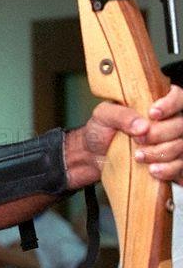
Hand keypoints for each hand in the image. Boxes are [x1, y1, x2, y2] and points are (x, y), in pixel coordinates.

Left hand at [67, 85, 182, 186]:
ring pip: (180, 147)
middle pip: (180, 125)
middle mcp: (169, 122)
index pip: (178, 97)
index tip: (152, 114)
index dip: (171, 104)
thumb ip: (121, 115)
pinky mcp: (170, 162)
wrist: (94, 155)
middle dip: (160, 134)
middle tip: (137, 139)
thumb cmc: (101, 130)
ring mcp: (172, 143)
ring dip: (160, 153)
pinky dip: (167, 170)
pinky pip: (179, 167)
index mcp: (155, 104)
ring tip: (138, 156)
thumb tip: (142, 126)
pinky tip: (152, 170)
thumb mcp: (103, 115)